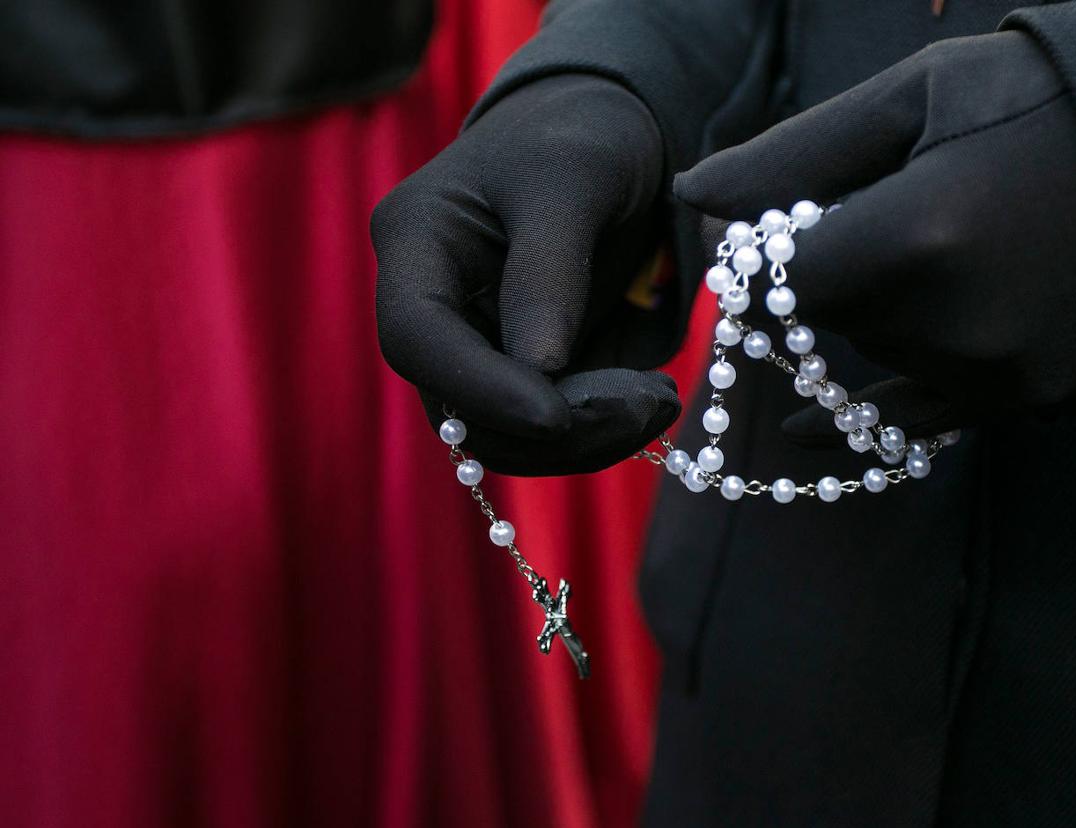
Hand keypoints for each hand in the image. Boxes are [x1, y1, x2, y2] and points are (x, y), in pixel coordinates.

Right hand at [373, 75, 679, 473]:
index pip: (414, 337)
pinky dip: (596, 429)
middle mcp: (433, 304)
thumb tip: (539, 372)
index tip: (555, 415)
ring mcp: (474, 344)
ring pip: (503, 433)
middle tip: (647, 406)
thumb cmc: (581, 137)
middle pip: (458, 405)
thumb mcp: (573, 179)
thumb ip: (549, 272)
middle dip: (550, 426)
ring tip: (658, 402)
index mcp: (416, 242)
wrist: (607, 138)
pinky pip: (544, 427)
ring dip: (582, 439)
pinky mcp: (519, 370)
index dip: (478, 388)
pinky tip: (650, 401)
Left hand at [674, 32, 1075, 445]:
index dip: (758, 253)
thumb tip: (694, 196)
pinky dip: (853, 419)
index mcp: (919, 237)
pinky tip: (797, 430)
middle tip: (854, 219)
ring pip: (868, 353)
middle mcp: (953, 325)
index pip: (778, 276)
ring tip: (939, 244)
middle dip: (813, 276)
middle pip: (820, 319)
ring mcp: (991, 373)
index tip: (761, 227)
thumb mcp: (919, 98)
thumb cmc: (1049, 104)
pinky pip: (909, 425)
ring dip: (865, 313)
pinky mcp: (1021, 400)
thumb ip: (796, 154)